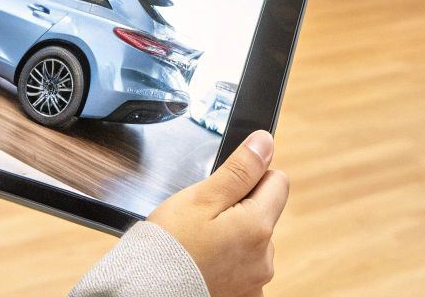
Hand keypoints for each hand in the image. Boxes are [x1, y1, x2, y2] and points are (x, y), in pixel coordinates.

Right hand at [148, 131, 286, 296]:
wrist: (146, 289)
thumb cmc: (169, 245)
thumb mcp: (201, 197)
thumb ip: (240, 170)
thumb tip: (266, 142)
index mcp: (258, 226)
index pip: (277, 182)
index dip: (251, 178)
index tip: (225, 189)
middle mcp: (265, 257)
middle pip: (264, 214)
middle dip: (241, 210)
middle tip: (204, 220)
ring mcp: (256, 281)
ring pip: (253, 243)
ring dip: (234, 239)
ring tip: (201, 245)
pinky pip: (245, 269)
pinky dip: (229, 266)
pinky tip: (206, 265)